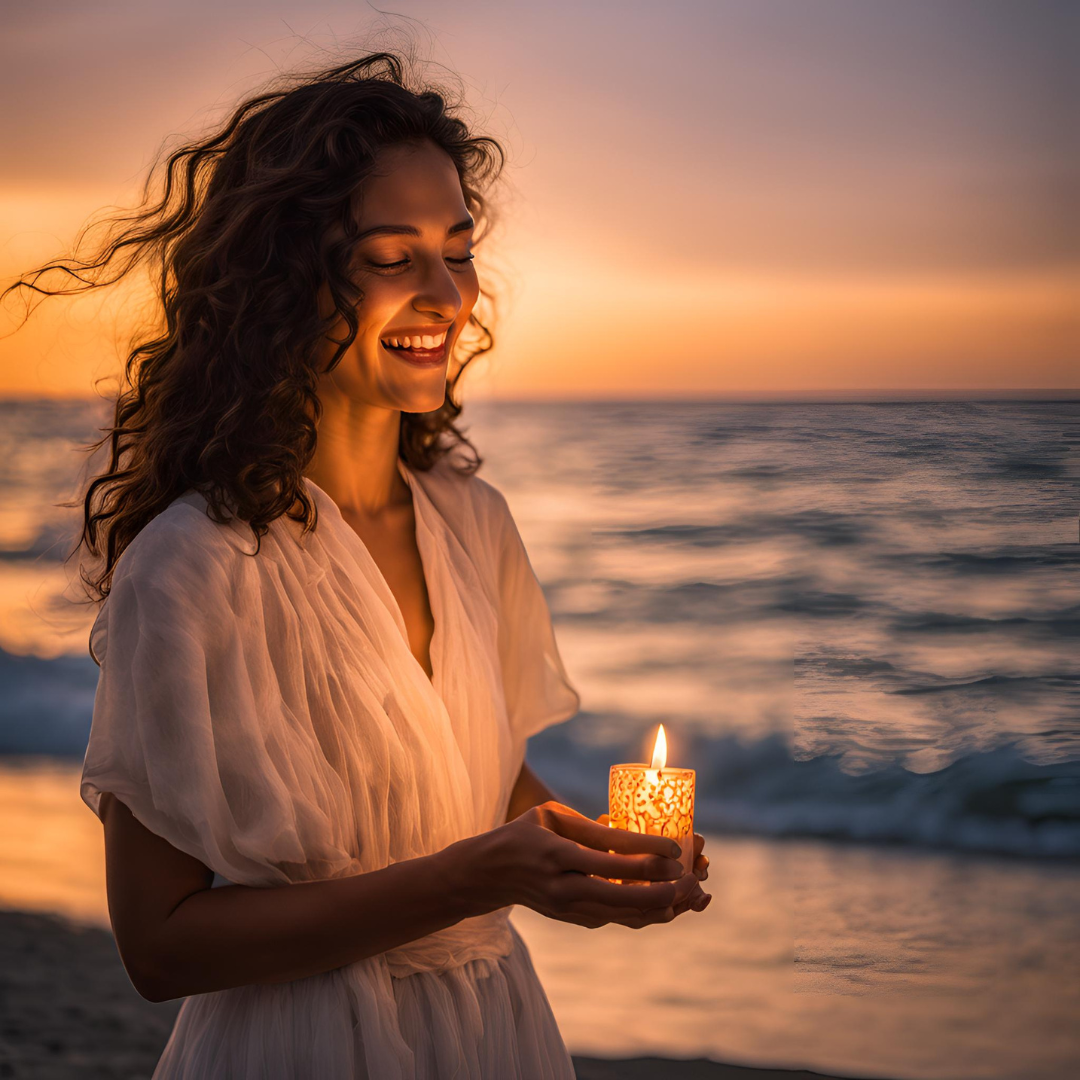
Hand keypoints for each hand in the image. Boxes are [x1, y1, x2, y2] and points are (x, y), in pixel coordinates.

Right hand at [470, 800, 698, 929]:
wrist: (491, 874)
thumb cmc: (525, 833)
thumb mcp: (551, 815)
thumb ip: (592, 827)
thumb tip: (637, 834)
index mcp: (556, 854)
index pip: (609, 858)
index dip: (646, 855)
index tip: (675, 850)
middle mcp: (563, 887)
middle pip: (622, 896)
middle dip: (662, 890)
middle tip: (692, 878)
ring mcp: (568, 910)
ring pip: (624, 915)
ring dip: (661, 907)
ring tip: (692, 895)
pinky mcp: (575, 920)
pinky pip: (618, 919)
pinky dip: (647, 913)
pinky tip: (671, 903)